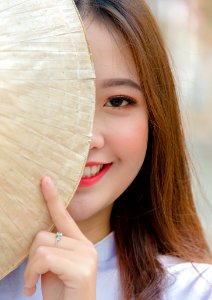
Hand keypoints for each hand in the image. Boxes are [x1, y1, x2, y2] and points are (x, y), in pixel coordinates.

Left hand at [24, 176, 96, 299]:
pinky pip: (44, 259)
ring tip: (33, 283)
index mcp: (81, 243)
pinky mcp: (82, 270)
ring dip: (30, 268)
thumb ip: (53, 247)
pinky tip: (33, 288)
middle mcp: (86, 247)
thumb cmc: (62, 293)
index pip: (65, 217)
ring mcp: (86, 257)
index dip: (53, 198)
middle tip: (32, 275)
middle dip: (31, 256)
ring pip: (41, 246)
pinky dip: (31, 274)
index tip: (45, 180)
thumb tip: (39, 234)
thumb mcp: (54, 267)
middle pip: (44, 234)